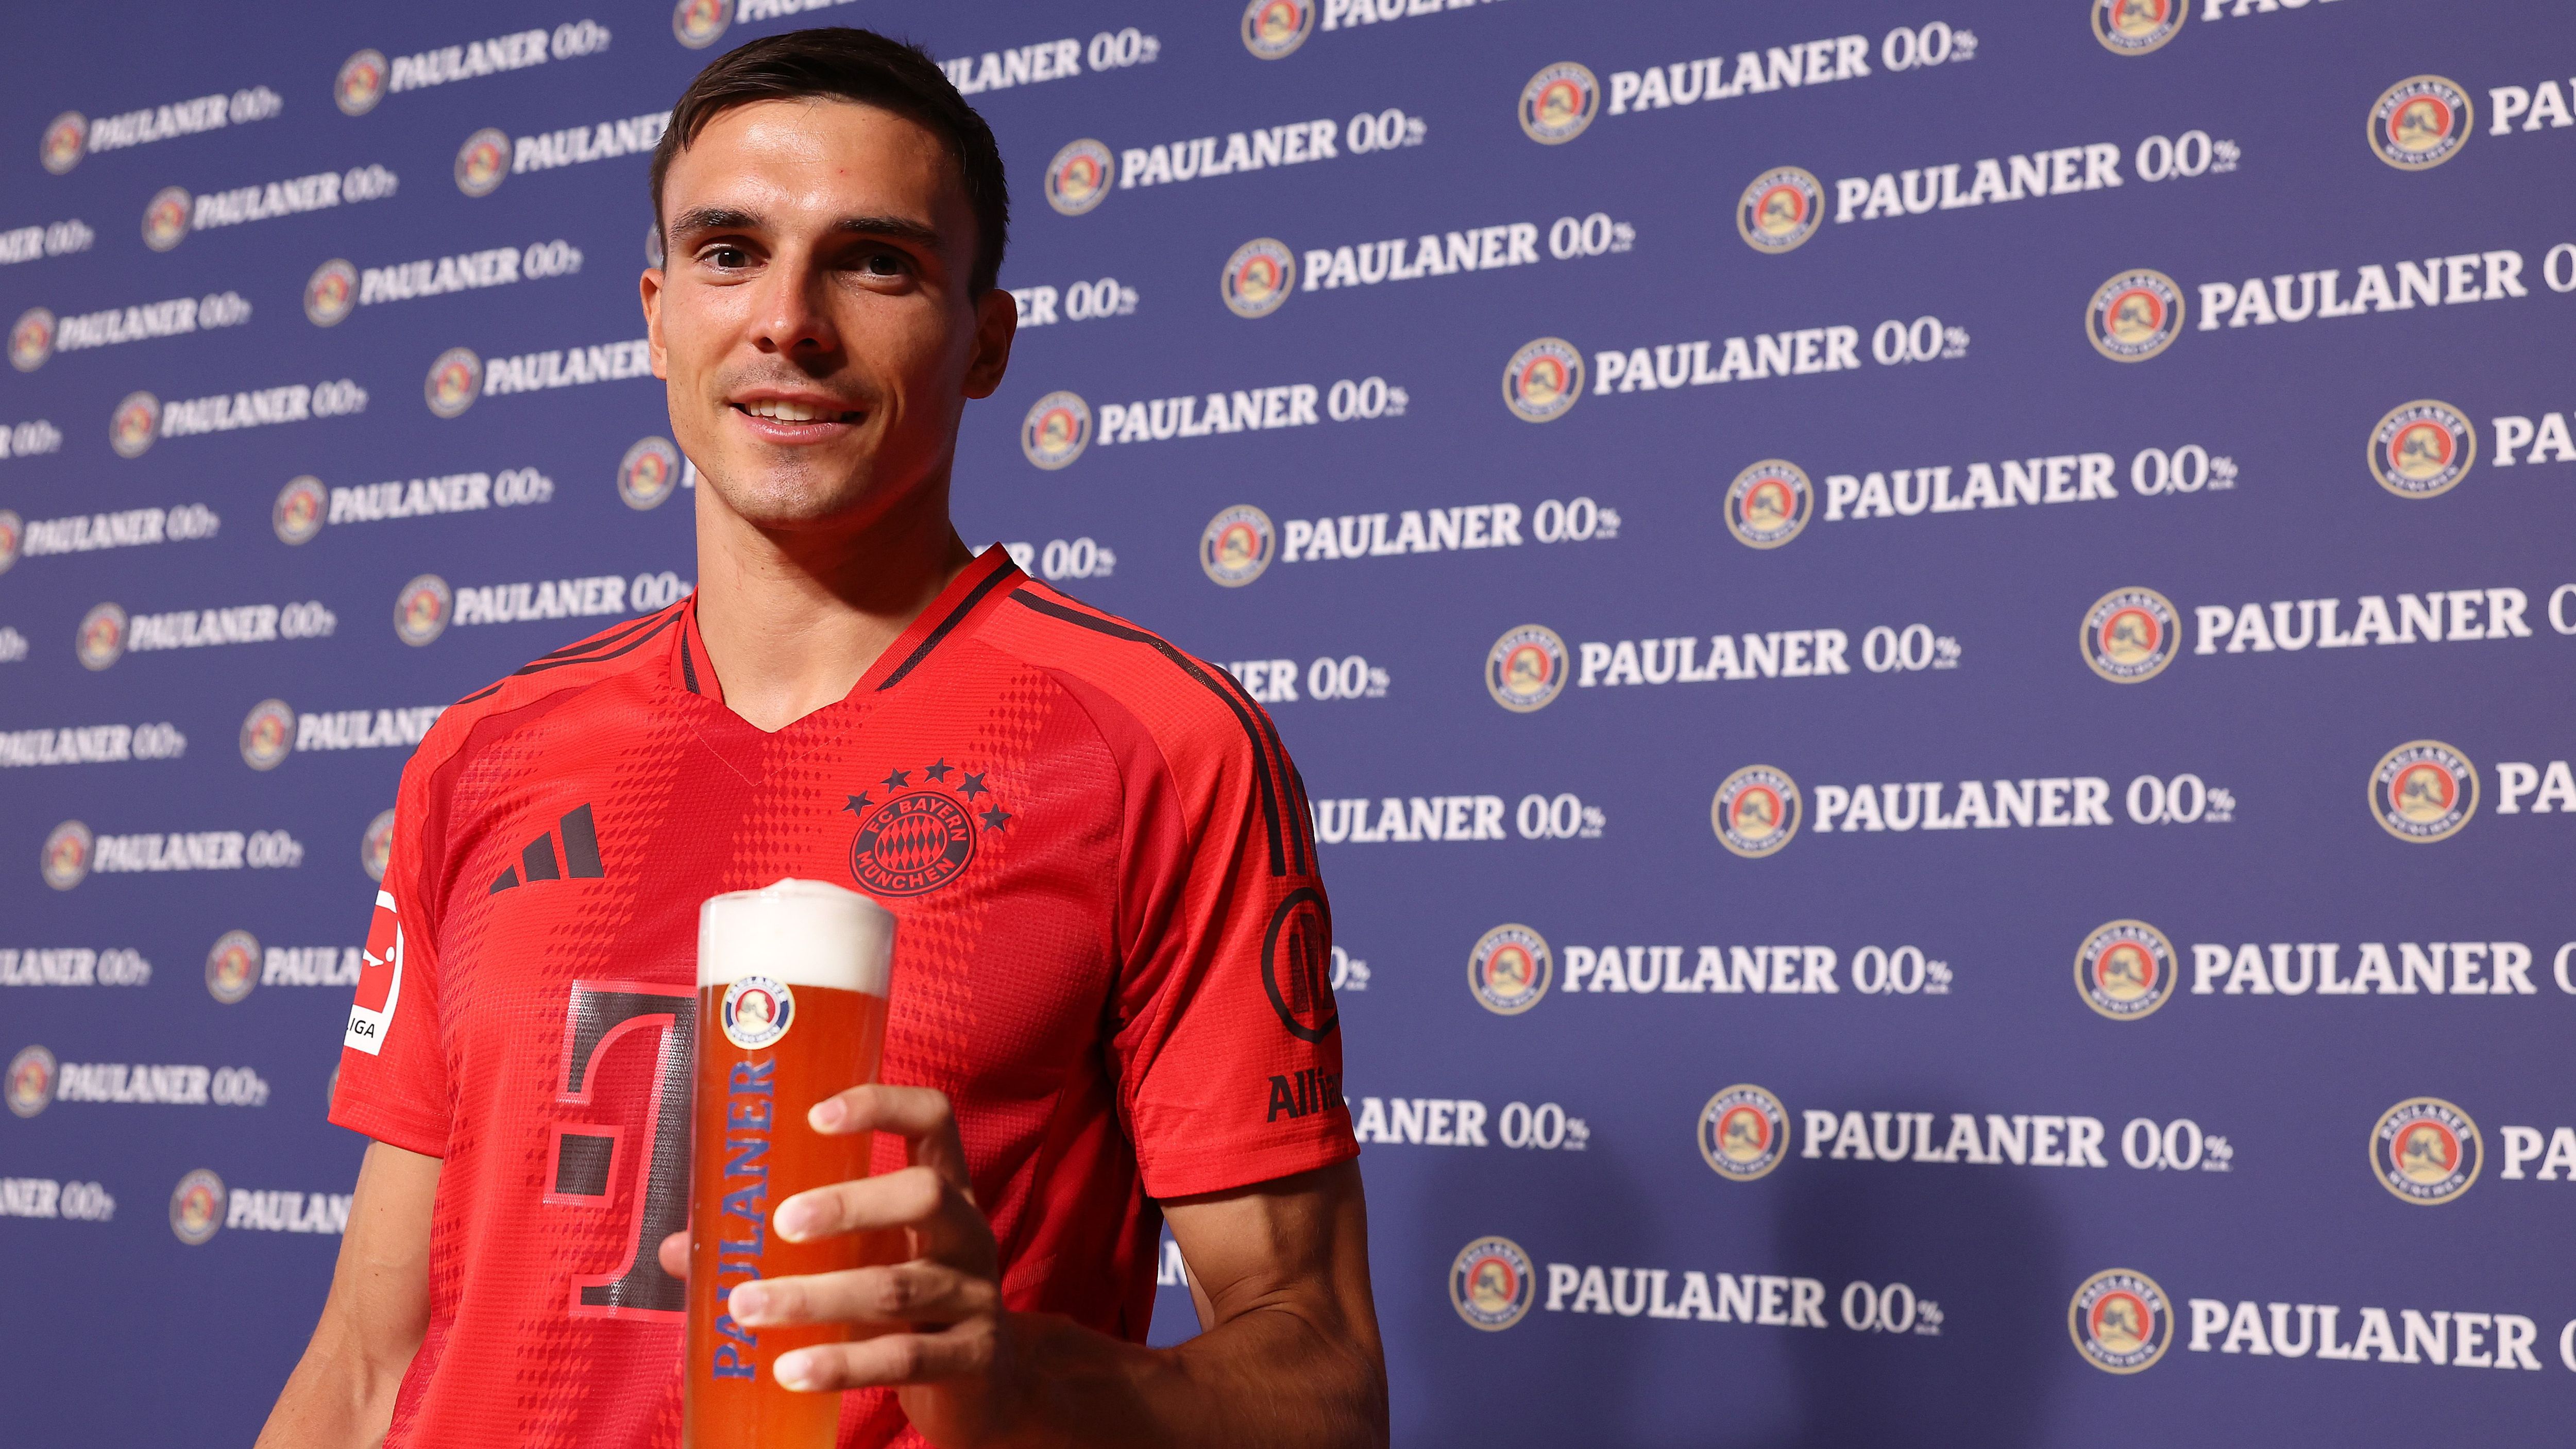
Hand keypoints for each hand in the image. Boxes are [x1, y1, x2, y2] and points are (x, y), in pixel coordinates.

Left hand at [657, 1084, 1020, 1445]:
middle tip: (780, 1223)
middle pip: (924, 1195)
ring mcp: (975, 1296)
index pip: (934, 1119)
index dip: (882, 1105)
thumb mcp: (866, 1259)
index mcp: (946, 1190)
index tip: (816, 1115)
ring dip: (815, 1297)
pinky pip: (904, 1358)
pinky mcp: (972, 1358)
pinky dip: (842, 1365)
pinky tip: (791, 1370)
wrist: (992, 1383)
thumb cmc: (911, 1303)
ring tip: (747, 1306)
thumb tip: (679, 1249)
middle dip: (849, 1204)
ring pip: (897, 1288)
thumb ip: (787, 1247)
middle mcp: (968, 1232)